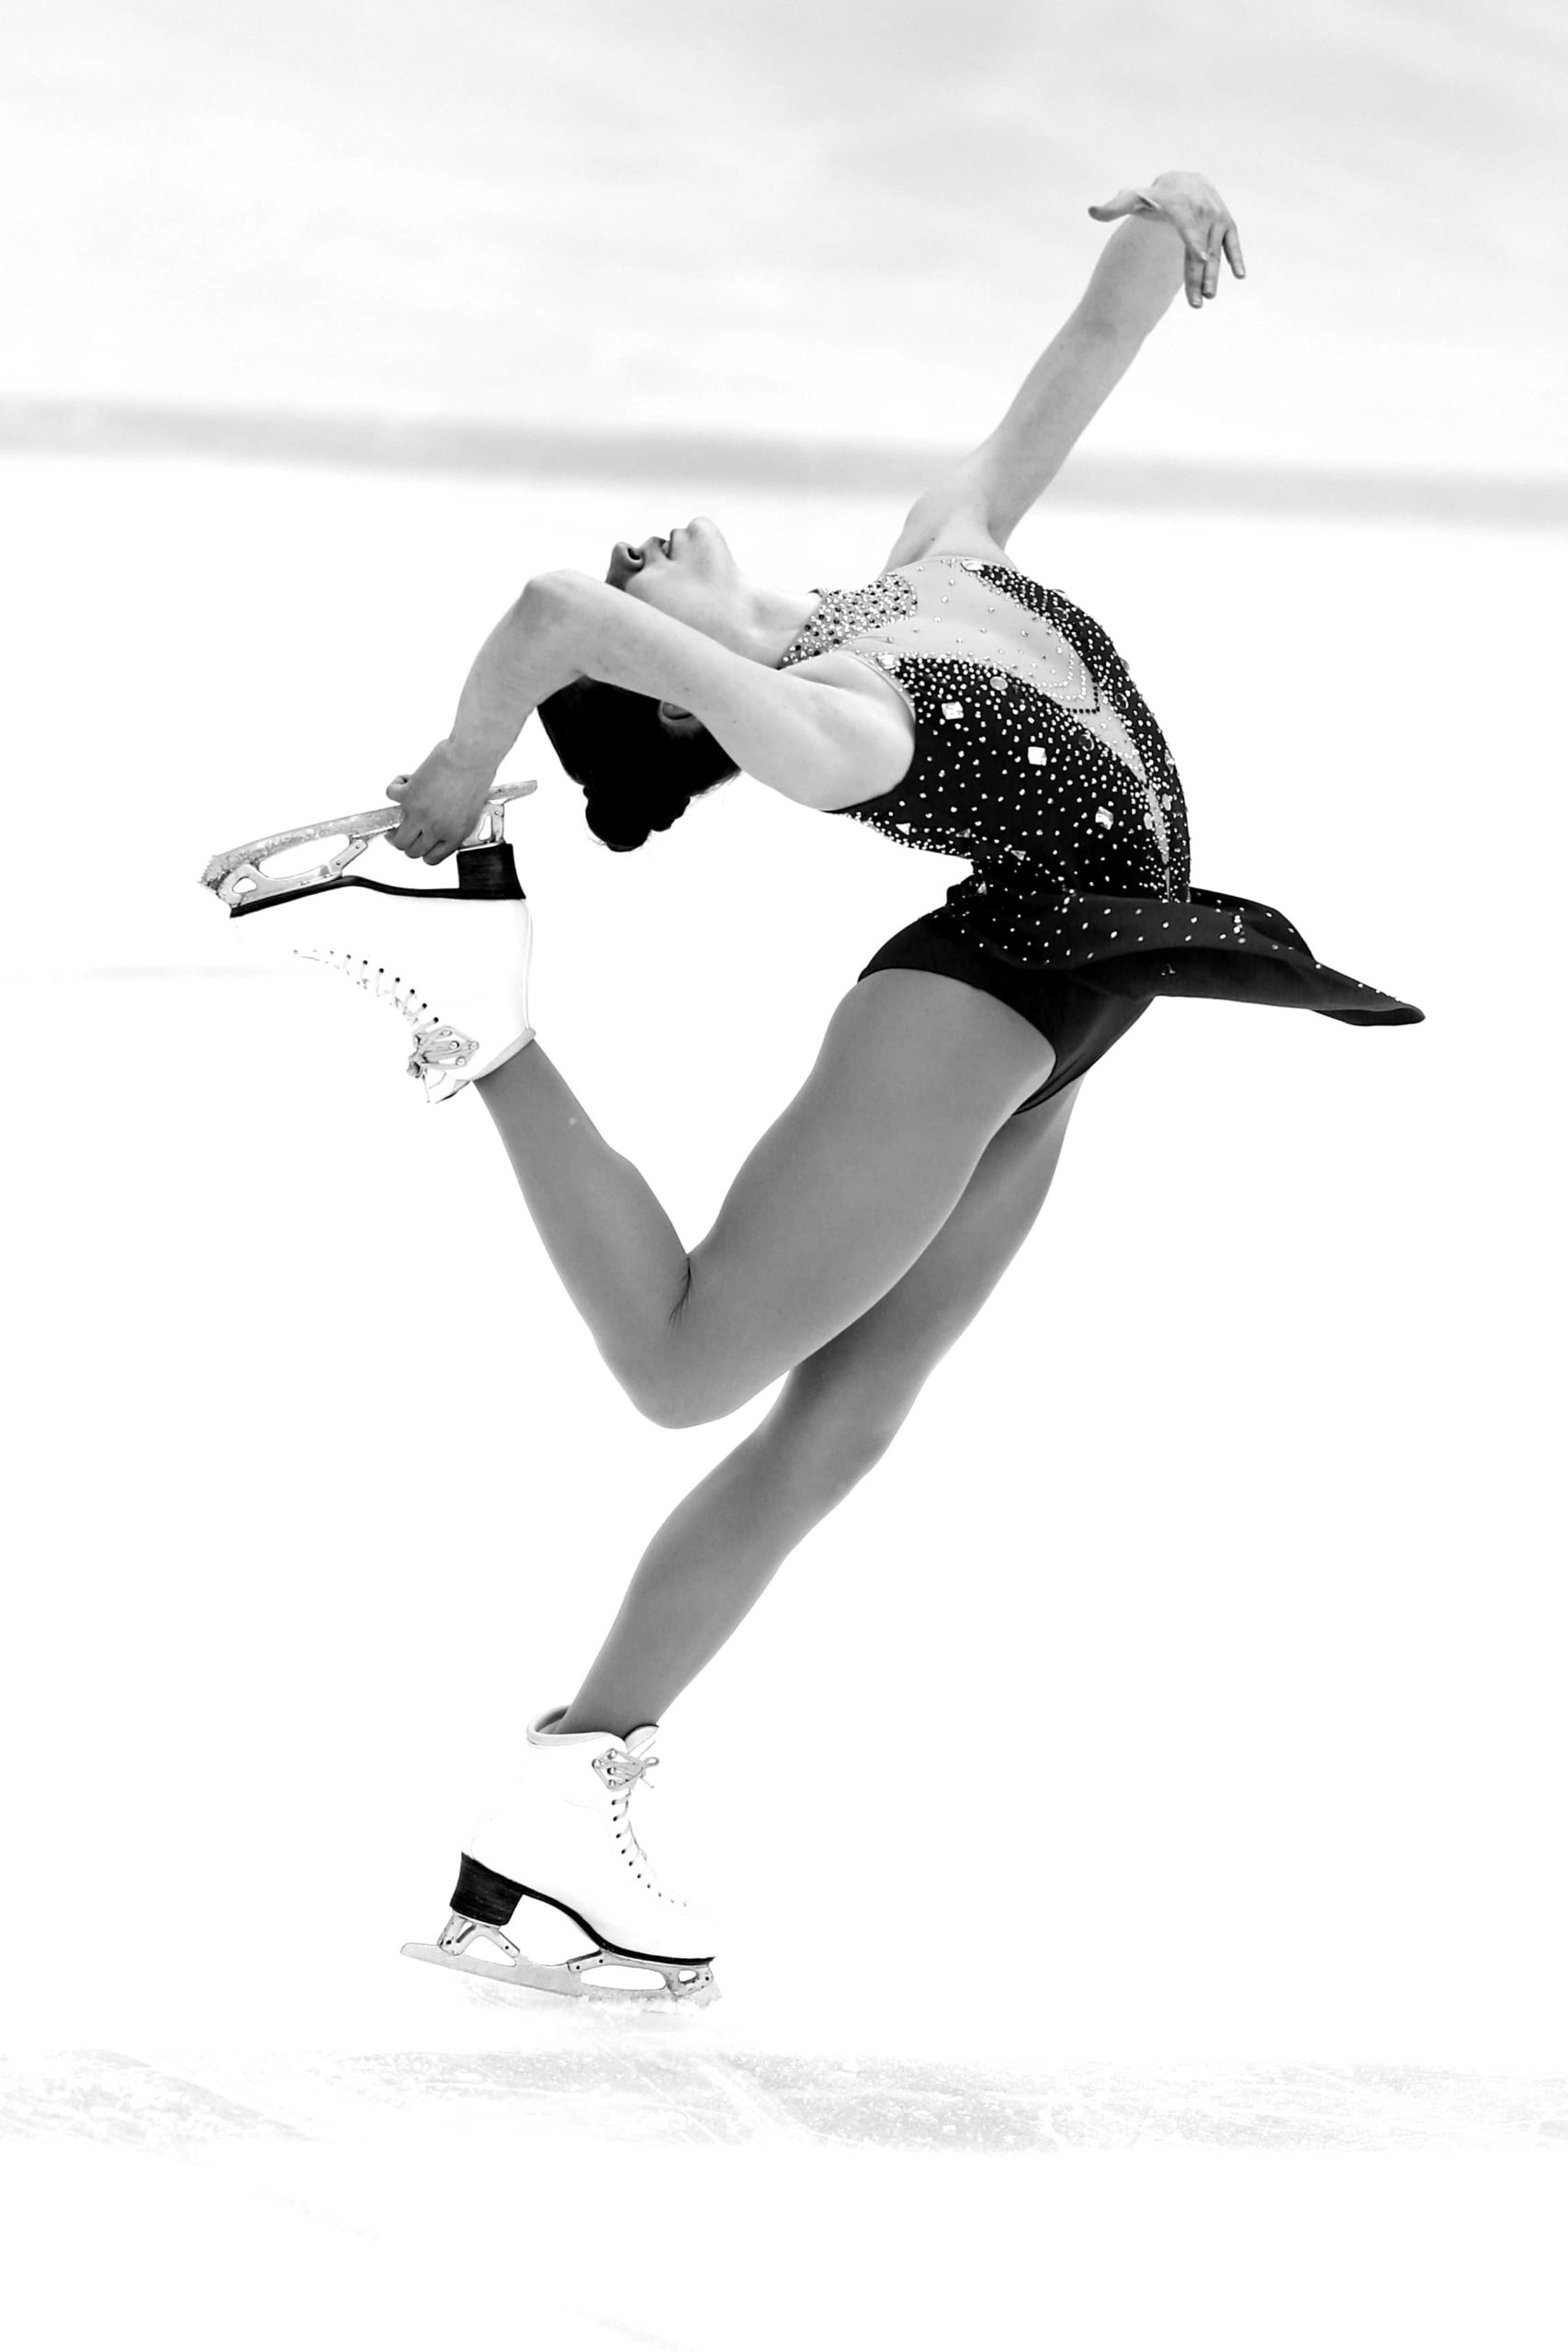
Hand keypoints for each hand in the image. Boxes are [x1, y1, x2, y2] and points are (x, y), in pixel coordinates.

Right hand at [385, 741, 496, 864]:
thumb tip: (440, 827)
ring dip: (393, 828)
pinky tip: (406, 781)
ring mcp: (419, 814)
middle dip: (405, 842)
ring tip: (398, 815)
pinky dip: (395, 787)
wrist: (470, 759)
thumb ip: (454, 825)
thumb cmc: (476, 779)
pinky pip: (390, 796)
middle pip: (410, 851)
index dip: (423, 851)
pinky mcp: (408, 795)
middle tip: (402, 831)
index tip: (419, 843)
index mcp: (453, 835)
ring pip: (395, 836)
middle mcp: (435, 829)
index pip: (432, 858)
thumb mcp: (471, 812)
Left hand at [1088, 171, 1245, 307]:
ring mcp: (1216, 217)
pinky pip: (1233, 242)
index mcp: (1180, 206)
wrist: (1186, 181)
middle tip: (1196, 302)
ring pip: (1215, 251)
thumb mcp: (1133, 198)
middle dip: (1200, 275)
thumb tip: (1091, 211)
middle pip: (1200, 248)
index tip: (1200, 256)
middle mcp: (1201, 210)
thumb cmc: (1155, 196)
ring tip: (1209, 297)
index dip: (1193, 241)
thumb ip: (1114, 207)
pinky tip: (1240, 275)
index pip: (1187, 227)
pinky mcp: (1227, 223)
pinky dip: (1237, 257)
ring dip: (1213, 275)